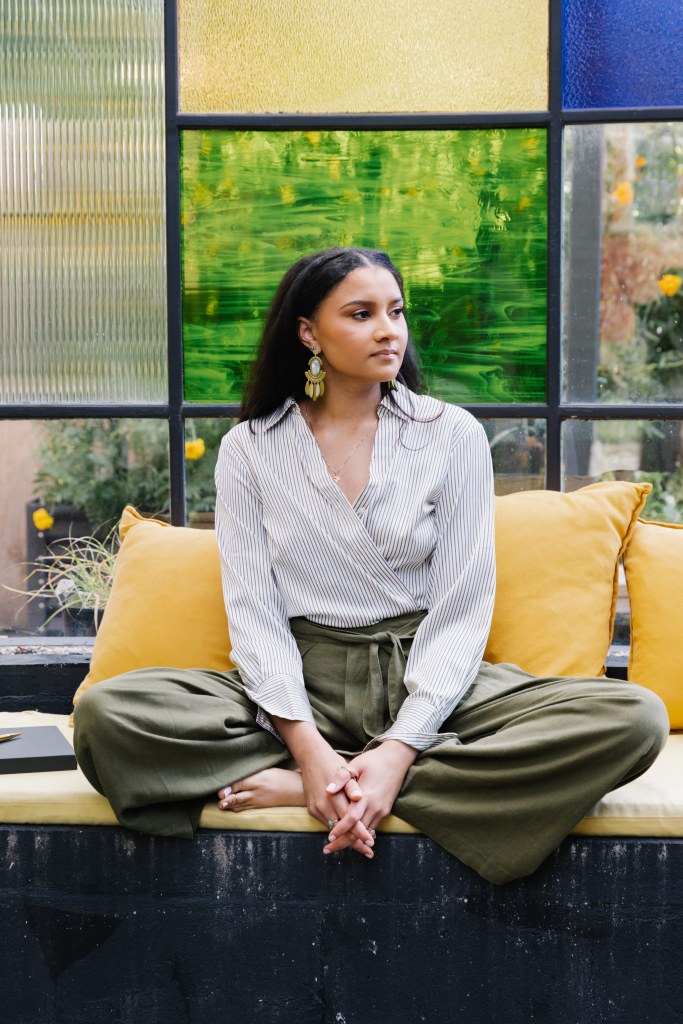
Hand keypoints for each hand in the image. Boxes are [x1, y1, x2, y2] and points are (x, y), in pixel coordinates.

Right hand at [271, 718, 374, 856]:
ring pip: (333, 829)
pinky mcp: (311, 809)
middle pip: (342, 831)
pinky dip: (337, 829)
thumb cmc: (332, 762)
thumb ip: (352, 786)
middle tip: (369, 851)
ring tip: (361, 846)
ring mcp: (316, 808)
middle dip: (355, 842)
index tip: (371, 843)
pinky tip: (347, 833)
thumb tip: (358, 797)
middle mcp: (324, 806)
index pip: (350, 822)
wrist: (310, 757)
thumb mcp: (345, 771)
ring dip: (346, 838)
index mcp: (335, 797)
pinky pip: (326, 823)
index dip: (361, 834)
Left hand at [322, 740, 417, 854]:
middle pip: (358, 832)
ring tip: (336, 845)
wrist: (397, 759)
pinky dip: (361, 834)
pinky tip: (350, 837)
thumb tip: (328, 790)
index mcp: (366, 795)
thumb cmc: (373, 760)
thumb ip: (341, 777)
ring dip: (352, 841)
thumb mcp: (356, 764)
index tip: (328, 837)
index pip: (351, 818)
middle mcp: (375, 807)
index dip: (340, 829)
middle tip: (327, 849)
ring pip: (366, 833)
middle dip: (343, 842)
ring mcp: (382, 810)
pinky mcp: (385, 811)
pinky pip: (371, 827)